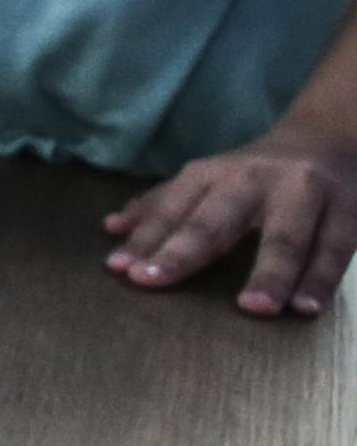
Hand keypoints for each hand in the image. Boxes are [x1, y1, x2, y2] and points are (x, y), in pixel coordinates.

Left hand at [102, 126, 356, 317]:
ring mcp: (305, 195)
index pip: (174, 210)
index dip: (146, 239)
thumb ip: (163, 205)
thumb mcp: (208, 178)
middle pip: (217, 220)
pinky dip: (321, 280)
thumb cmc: (257, 171)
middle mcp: (255, 180)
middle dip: (185, 251)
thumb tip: (111, 229)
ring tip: (253, 308)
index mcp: (214, 174)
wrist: (330, 137)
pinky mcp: (349, 212)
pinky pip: (335, 249)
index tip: (119, 270)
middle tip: (154, 282)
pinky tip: (306, 308)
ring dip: (270, 272)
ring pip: (287, 237)